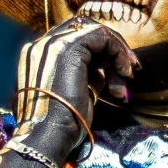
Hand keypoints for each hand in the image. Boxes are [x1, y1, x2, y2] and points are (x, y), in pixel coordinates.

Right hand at [13, 20, 135, 160]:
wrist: (46, 137)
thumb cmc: (60, 125)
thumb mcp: (76, 94)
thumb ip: (86, 76)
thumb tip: (106, 70)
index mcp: (38, 57)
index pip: (74, 40)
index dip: (100, 52)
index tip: (120, 73)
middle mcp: (41, 45)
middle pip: (85, 30)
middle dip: (110, 48)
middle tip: (128, 70)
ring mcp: (52, 44)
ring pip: (95, 31)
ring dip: (117, 52)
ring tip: (127, 77)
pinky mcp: (68, 47)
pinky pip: (101, 35)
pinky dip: (118, 50)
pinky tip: (124, 72)